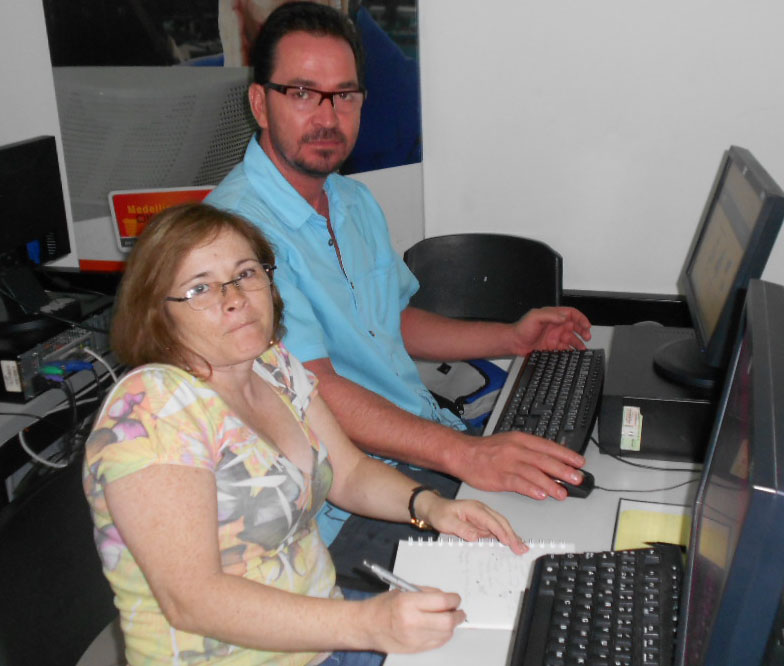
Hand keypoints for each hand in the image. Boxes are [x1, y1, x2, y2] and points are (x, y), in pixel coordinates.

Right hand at [362, 589, 464, 653]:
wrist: (366, 626)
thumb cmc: (382, 607)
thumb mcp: (404, 591)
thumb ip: (426, 594)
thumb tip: (446, 598)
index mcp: (408, 603)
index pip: (441, 601)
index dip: (453, 599)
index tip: (455, 598)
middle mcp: (411, 622)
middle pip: (447, 621)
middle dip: (457, 615)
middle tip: (458, 611)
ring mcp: (414, 638)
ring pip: (445, 634)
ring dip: (451, 626)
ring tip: (449, 618)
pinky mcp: (415, 649)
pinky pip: (438, 643)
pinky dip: (443, 635)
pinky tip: (440, 628)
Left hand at [415, 494, 526, 554]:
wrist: (433, 508)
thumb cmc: (439, 513)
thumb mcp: (447, 522)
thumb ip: (462, 529)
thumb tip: (476, 537)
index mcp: (475, 508)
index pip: (492, 521)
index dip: (502, 532)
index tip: (510, 542)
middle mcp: (482, 510)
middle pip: (501, 522)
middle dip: (513, 535)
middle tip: (522, 548)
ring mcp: (483, 516)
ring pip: (501, 526)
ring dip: (512, 536)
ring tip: (521, 548)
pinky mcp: (481, 523)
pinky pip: (496, 530)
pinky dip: (505, 537)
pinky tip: (511, 544)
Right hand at [456, 430, 586, 500]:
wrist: (464, 454)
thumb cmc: (488, 450)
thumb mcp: (511, 442)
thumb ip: (530, 450)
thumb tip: (553, 459)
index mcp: (521, 439)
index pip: (548, 446)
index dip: (566, 455)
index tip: (579, 463)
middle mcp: (516, 450)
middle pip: (544, 460)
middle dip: (563, 470)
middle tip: (578, 479)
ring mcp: (507, 463)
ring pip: (533, 473)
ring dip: (550, 484)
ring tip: (563, 493)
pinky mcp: (499, 477)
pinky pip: (518, 483)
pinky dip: (531, 489)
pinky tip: (541, 495)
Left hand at [511, 307, 591, 355]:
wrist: (514, 343)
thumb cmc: (522, 328)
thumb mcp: (535, 317)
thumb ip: (550, 315)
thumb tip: (564, 317)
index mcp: (553, 316)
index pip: (571, 314)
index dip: (581, 318)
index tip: (586, 325)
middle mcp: (555, 325)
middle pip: (574, 326)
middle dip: (583, 331)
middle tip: (588, 336)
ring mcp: (554, 336)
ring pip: (572, 338)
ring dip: (579, 342)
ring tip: (583, 348)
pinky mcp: (552, 346)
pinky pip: (565, 348)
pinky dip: (571, 351)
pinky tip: (575, 353)